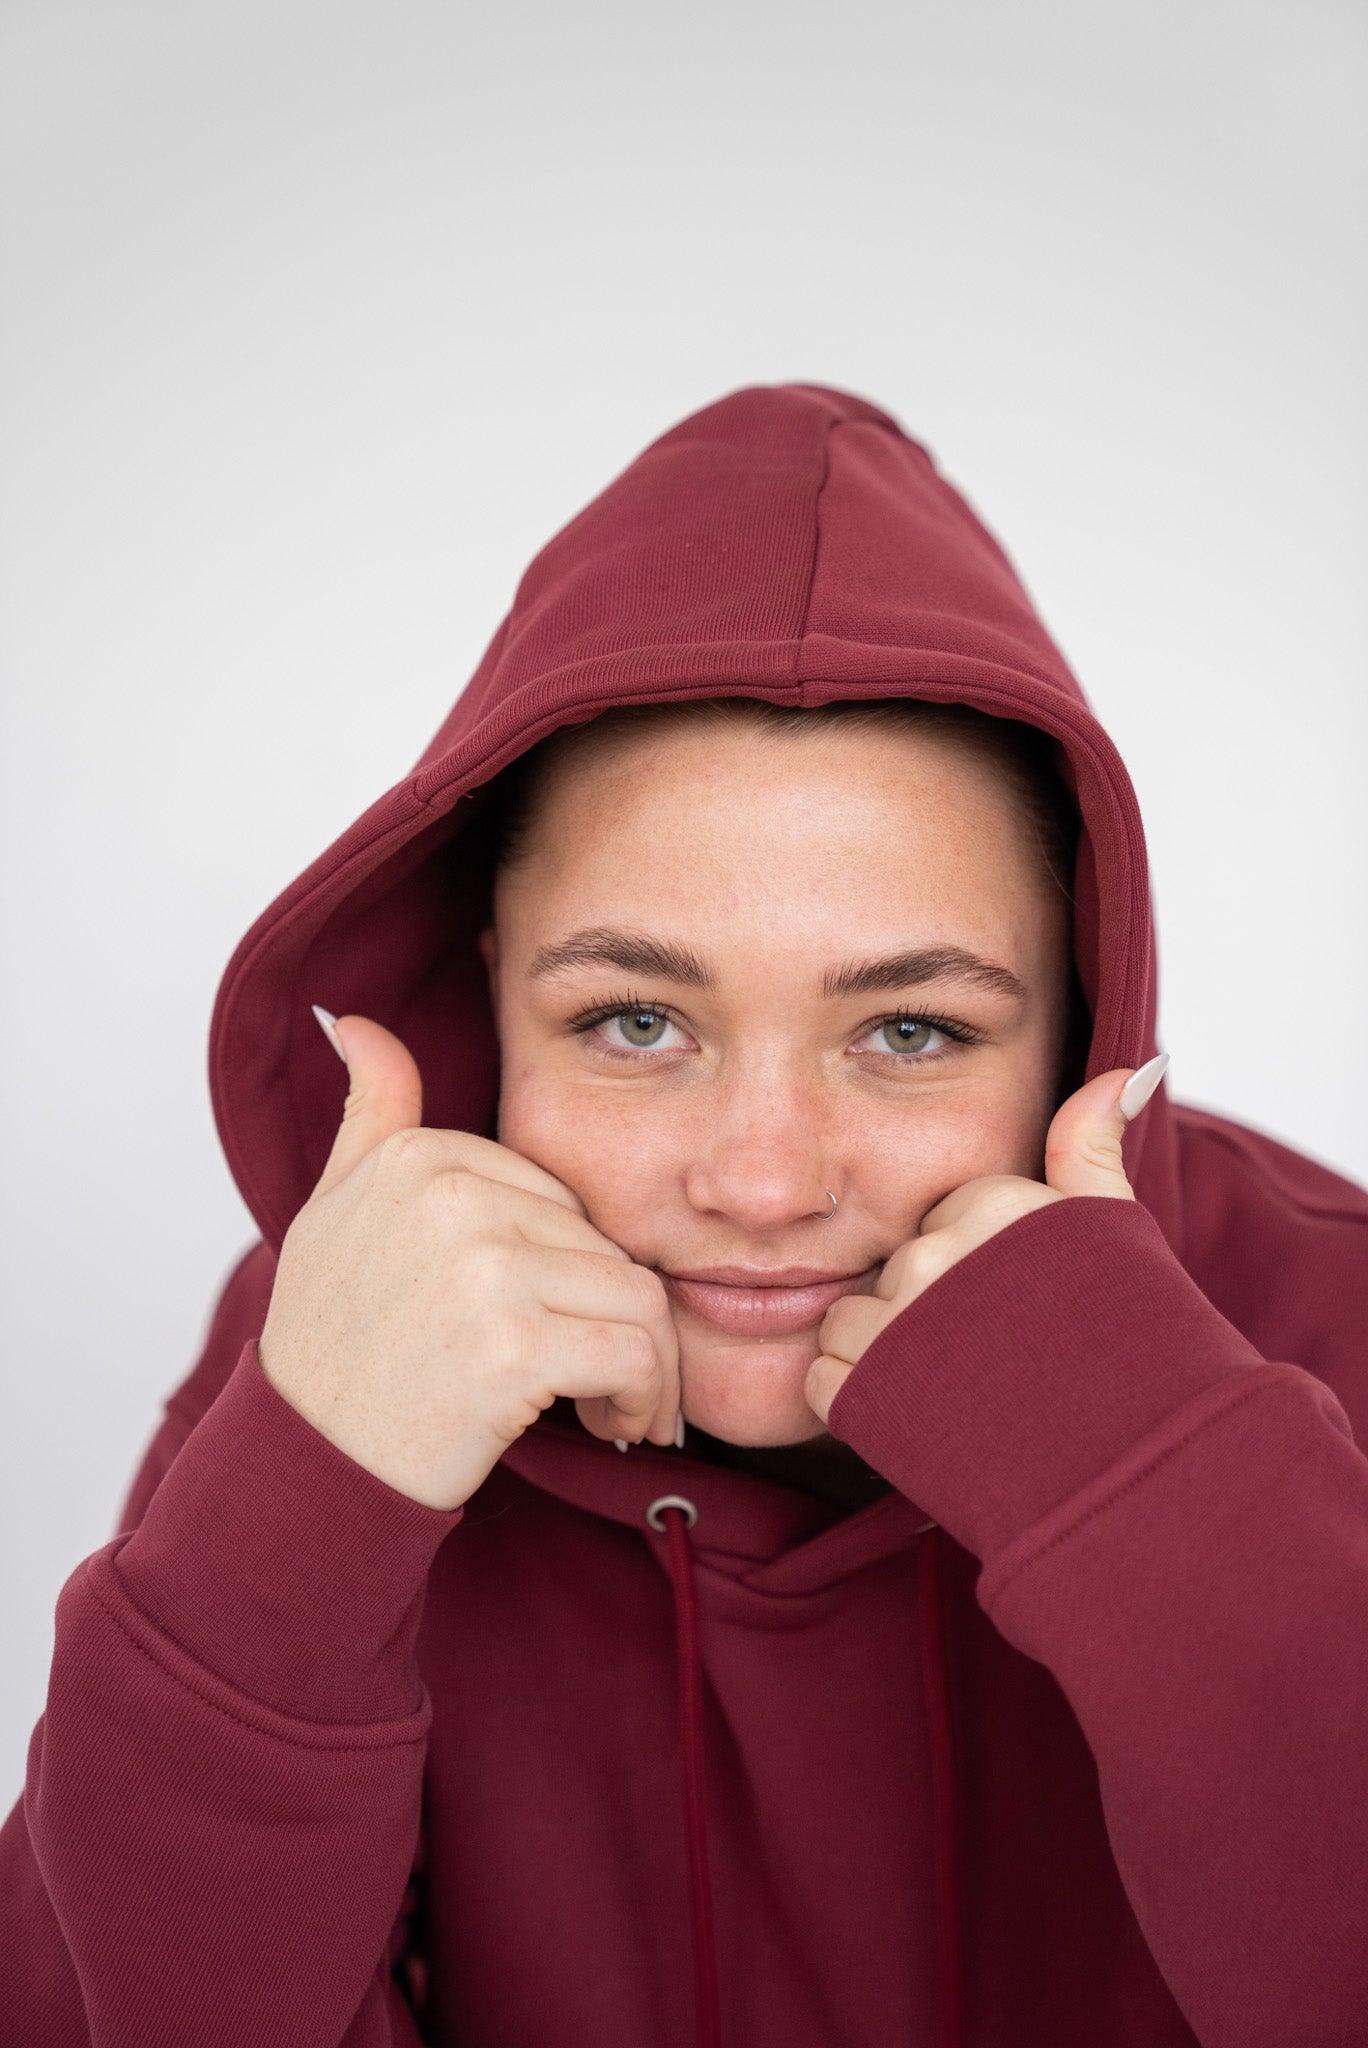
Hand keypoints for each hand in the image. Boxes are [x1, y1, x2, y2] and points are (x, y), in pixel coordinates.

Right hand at [257, 1014, 679, 1509]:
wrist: (307, 1469)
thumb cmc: (332, 1348)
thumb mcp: (336, 1212)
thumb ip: (372, 1115)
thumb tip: (360, 1023)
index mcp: (419, 1155)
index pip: (563, 1197)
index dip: (573, 1269)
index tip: (559, 1325)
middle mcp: (450, 1195)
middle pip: (607, 1243)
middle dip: (615, 1318)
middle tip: (598, 1380)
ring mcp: (483, 1267)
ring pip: (639, 1295)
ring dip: (647, 1363)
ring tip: (608, 1401)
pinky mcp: (515, 1344)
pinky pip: (637, 1352)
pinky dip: (645, 1397)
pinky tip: (610, 1422)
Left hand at [805, 1057, 1167, 1423]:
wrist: (1131, 1475)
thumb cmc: (1138, 1356)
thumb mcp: (1117, 1230)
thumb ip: (1091, 1144)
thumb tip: (1126, 1069)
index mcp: (992, 1199)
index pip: (937, 1224)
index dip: (969, 1279)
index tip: (1010, 1317)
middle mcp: (935, 1250)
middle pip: (893, 1271)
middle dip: (926, 1318)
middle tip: (990, 1365)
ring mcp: (895, 1321)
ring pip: (849, 1323)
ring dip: (885, 1359)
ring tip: (959, 1396)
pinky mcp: (862, 1391)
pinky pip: (826, 1383)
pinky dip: (862, 1408)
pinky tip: (926, 1426)